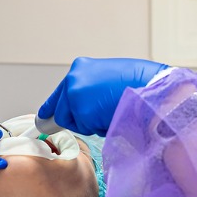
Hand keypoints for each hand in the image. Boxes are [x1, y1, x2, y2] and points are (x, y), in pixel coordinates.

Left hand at [38, 57, 168, 136]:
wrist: (153, 88)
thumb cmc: (140, 84)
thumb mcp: (109, 79)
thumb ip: (92, 90)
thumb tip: (84, 107)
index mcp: (81, 67)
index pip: (60, 92)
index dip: (52, 107)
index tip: (43, 118)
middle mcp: (73, 78)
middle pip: (63, 111)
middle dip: (79, 118)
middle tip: (99, 116)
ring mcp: (75, 95)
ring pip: (74, 122)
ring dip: (91, 123)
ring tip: (112, 110)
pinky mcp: (81, 111)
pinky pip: (86, 129)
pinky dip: (99, 127)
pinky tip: (113, 114)